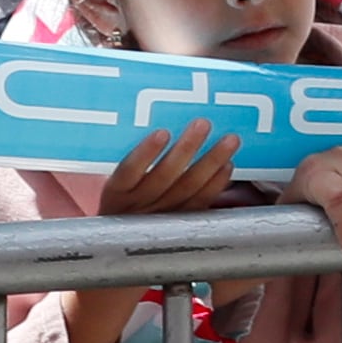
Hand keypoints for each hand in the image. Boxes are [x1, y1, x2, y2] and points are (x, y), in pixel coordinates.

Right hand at [97, 123, 242, 219]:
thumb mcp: (112, 177)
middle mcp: (135, 208)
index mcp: (115, 193)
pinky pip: (200, 203)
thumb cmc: (123, 189)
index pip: (126, 173)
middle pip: (162, 179)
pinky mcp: (180, 223)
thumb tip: (156, 112)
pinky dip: (216, 184)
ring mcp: (159, 217)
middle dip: (185, 149)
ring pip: (187, 190)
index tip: (161, 133)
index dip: (144, 155)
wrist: (123, 230)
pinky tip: (227, 165)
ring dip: (210, 162)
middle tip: (203, 123)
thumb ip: (131, 153)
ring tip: (229, 140)